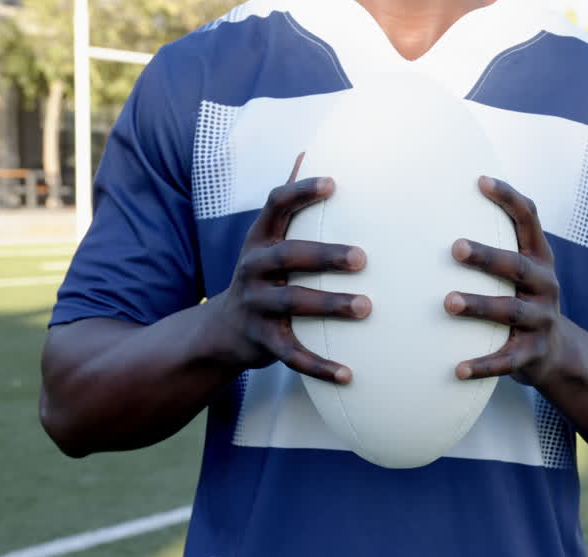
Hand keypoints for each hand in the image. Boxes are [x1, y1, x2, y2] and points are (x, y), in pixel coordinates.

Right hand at [212, 153, 370, 383]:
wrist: (221, 330)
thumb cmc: (262, 275)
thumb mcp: (267, 237)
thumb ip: (288, 201)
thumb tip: (307, 150)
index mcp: (260, 239)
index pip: (276, 205)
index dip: (301, 192)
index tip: (333, 183)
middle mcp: (254, 268)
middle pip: (289, 256)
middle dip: (325, 255)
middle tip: (362, 257)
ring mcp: (257, 306)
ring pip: (293, 304)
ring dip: (330, 305)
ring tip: (367, 308)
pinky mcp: (263, 342)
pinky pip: (293, 356)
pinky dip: (320, 366)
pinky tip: (350, 375)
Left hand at [445, 176, 562, 386]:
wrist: (556, 353)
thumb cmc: (521, 299)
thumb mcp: (519, 269)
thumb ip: (496, 242)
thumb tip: (439, 203)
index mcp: (539, 257)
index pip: (528, 219)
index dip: (508, 198)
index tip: (480, 181)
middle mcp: (545, 284)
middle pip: (516, 266)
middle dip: (487, 256)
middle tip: (455, 247)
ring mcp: (542, 319)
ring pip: (510, 311)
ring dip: (479, 305)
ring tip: (447, 302)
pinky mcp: (533, 353)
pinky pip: (507, 360)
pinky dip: (483, 365)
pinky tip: (457, 369)